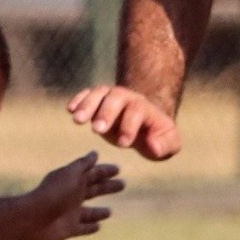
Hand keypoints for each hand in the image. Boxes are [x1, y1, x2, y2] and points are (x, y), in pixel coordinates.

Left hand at [19, 152, 124, 239]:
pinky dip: (90, 227)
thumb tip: (95, 153)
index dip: (105, 171)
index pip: (93, 173)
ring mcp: (70, 213)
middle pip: (94, 190)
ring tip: (110, 212)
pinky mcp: (69, 229)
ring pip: (89, 212)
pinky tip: (98, 227)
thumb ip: (83, 165)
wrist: (33, 218)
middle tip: (123, 184)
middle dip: (108, 187)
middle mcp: (72, 196)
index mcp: (73, 180)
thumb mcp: (71, 174)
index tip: (119, 169)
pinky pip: (83, 228)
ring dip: (99, 212)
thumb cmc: (53, 193)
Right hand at [67, 85, 181, 159]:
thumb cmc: (158, 136)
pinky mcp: (98, 101)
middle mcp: (127, 98)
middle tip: (97, 130)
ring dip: (87, 105)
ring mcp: (111, 97)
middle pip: (116, 98)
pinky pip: (87, 95)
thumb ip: (165, 145)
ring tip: (77, 120)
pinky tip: (70, 109)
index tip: (124, 144)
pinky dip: (78, 99)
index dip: (130, 125)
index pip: (137, 111)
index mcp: (146, 108)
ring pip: (99, 93)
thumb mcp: (169, 143)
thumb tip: (153, 146)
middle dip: (106, 113)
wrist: (147, 123)